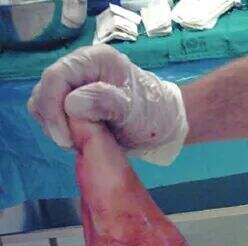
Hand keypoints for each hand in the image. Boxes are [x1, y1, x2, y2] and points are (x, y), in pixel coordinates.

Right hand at [27, 45, 187, 164]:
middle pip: (45, 90)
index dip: (52, 107)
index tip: (64, 137)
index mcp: (94, 60)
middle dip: (54, 120)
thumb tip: (72, 103)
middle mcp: (80, 67)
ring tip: (80, 142)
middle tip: (74, 143)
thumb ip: (105, 103)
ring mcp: (74, 84)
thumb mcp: (134, 110)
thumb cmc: (153, 113)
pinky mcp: (72, 101)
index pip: (56, 77)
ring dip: (56, 126)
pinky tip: (80, 140)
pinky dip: (61, 129)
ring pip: (44, 104)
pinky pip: (53, 115)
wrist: (163, 123)